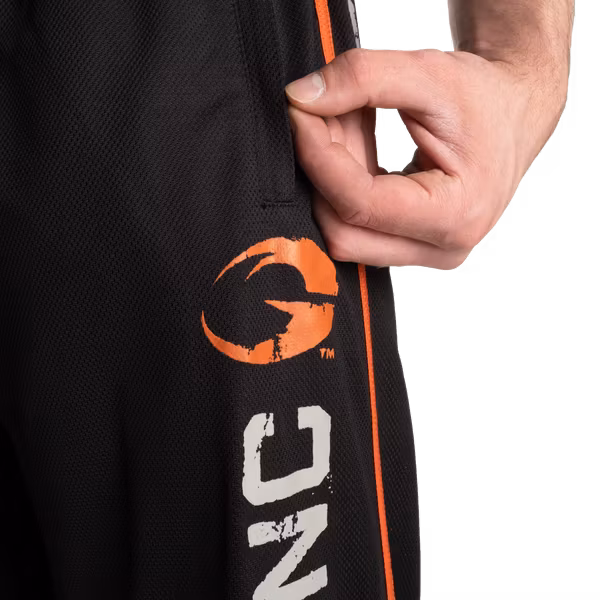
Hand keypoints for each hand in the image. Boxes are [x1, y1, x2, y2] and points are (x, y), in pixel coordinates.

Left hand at [285, 48, 565, 269]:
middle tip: (324, 116)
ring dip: (332, 178)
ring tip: (351, 124)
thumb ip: (363, 78)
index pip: (359, 204)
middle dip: (322, 171)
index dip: (318, 158)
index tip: (300, 113)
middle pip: (344, 230)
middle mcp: (441, 249)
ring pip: (345, 232)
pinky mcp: (410, 249)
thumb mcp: (429, 73)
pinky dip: (344, 186)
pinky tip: (357, 147)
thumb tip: (301, 99)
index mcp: (455, 214)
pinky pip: (356, 228)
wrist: (512, 116)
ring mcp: (424, 255)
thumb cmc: (482, 99)